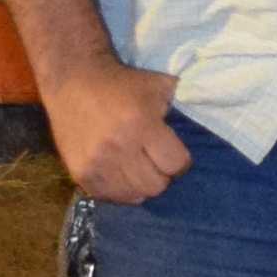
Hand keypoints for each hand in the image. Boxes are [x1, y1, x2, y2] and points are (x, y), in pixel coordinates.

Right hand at [42, 57, 189, 203]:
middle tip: (154, 160)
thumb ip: (180, 106)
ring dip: (140, 183)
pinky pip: (111, 197)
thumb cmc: (121, 82)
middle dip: (161, 174)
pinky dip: (119, 189)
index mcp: (140, 123)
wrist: (72, 79)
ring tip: (136, 166)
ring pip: (134, 195)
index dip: (179, 161)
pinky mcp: (80, 174)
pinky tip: (118, 171)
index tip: (173, 152)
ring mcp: (96, 163)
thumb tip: (203, 123)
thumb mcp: (158, 85)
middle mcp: (118, 147)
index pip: (175, 164)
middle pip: (156, 185)